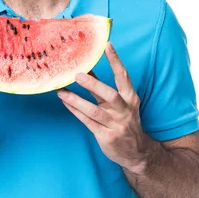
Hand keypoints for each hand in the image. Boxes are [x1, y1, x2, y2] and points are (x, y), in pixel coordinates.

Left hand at [57, 42, 147, 173]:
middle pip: (109, 95)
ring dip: (76, 100)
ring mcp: (115, 125)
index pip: (123, 76)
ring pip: (94, 110)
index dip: (116, 60)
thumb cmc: (125, 122)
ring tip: (61, 91)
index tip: (107, 45)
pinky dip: (75, 111)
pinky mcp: (106, 137)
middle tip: (77, 75)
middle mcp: (124, 110)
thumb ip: (104, 89)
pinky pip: (87, 122)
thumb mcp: (122, 104)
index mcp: (130, 99)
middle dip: (93, 84)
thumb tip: (85, 69)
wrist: (136, 152)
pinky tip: (65, 103)